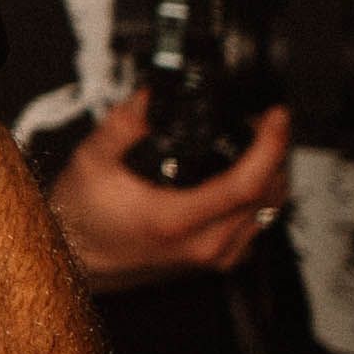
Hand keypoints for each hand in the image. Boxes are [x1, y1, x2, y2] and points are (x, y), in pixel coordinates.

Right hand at [47, 95, 293, 288]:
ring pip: (270, 210)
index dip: (270, 146)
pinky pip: (259, 224)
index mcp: (175, 219)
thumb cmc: (82, 216)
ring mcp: (215, 255)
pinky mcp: (219, 259)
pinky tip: (246, 176)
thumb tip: (153, 95)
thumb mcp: (92, 160)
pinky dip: (262, 195)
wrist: (78, 254)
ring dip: (272, 172)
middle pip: (269, 194)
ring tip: (257, 142)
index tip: (275, 117)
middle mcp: (203, 243)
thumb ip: (123, 125)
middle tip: (262, 121)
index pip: (246, 184)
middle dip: (275, 151)